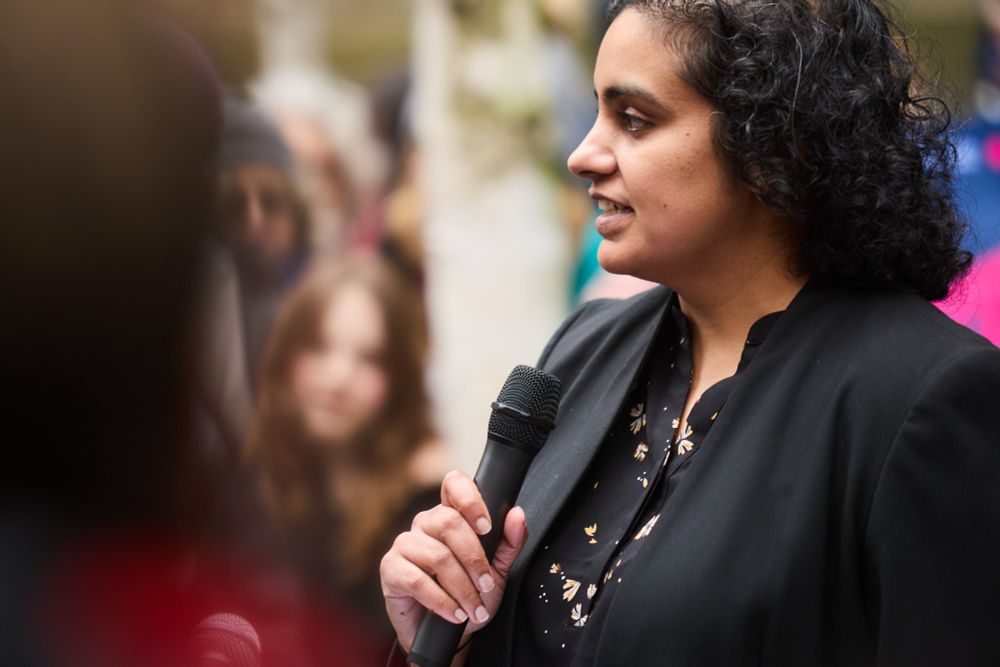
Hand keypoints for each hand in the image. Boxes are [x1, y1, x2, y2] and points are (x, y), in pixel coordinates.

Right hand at [379, 470, 527, 651]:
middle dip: (474, 558)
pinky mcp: (390, 569)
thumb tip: (517, 515)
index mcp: (450, 515)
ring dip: (462, 587)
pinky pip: (417, 580)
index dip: (470, 499)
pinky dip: (442, 601)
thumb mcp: (496, 572)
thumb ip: (508, 543)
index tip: (487, 527)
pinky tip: (455, 614)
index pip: (454, 485)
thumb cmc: (469, 596)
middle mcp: (425, 523)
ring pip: (437, 556)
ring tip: (474, 608)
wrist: (445, 636)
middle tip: (487, 585)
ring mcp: (405, 544)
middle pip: (449, 522)